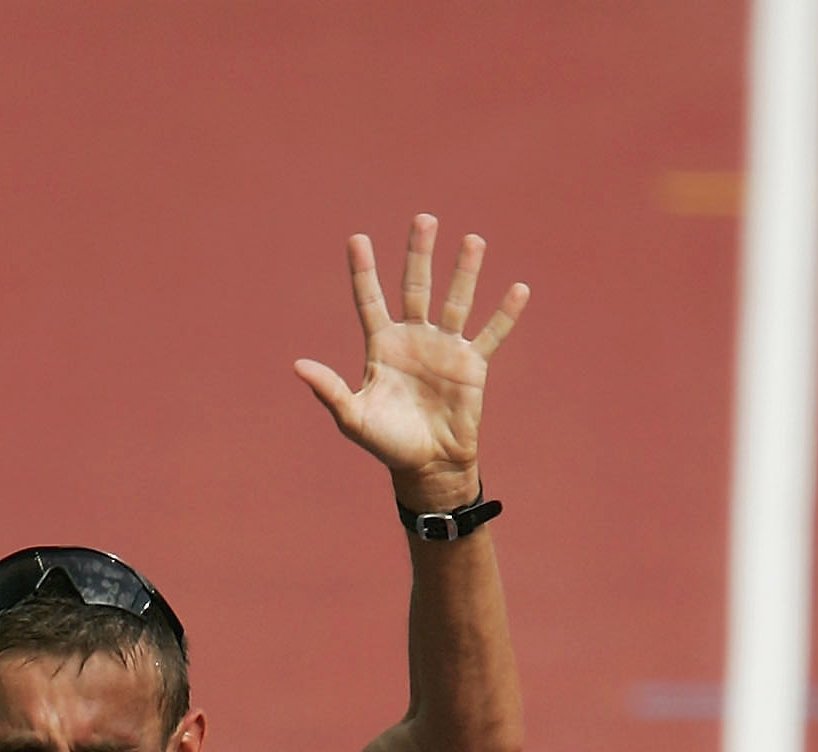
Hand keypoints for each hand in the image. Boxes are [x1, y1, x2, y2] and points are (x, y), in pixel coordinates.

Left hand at [295, 216, 526, 509]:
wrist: (428, 466)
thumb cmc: (387, 443)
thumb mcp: (353, 418)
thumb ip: (329, 390)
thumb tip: (298, 365)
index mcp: (382, 345)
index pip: (370, 300)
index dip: (364, 271)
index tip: (357, 239)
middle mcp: (414, 337)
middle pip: (415, 286)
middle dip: (419, 253)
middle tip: (424, 219)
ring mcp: (444, 347)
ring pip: (456, 300)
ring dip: (464, 271)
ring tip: (473, 240)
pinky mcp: (472, 364)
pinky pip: (491, 334)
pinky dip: (505, 315)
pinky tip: (519, 289)